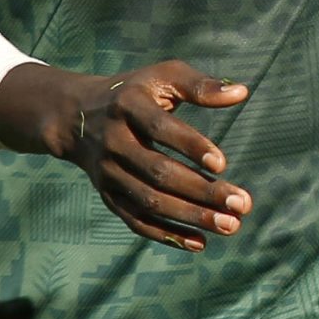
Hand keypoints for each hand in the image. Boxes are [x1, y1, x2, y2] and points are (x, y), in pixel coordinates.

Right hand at [0, 60, 252, 252]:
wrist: (75, 116)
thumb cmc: (136, 92)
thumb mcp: (164, 76)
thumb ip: (200, 85)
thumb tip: (242, 92)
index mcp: (129, 106)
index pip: (159, 128)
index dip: (190, 146)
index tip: (222, 164)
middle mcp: (114, 141)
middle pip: (158, 172)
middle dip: (202, 191)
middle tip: (243, 203)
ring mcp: (108, 172)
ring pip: (149, 201)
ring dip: (191, 216)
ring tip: (231, 225)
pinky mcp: (108, 194)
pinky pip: (135, 220)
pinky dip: (166, 234)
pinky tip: (199, 242)